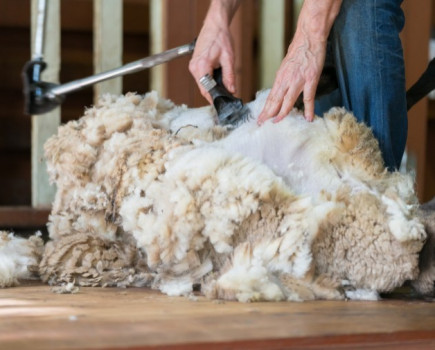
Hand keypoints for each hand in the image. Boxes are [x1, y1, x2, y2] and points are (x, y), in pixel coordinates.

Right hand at [189, 1, 239, 103]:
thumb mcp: (229, 58)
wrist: (215, 25)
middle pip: (203, 89)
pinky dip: (208, 82)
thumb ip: (230, 76)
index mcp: (202, 66)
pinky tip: (217, 81)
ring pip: (202, 85)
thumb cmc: (221, 38)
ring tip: (224, 90)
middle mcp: (194, 68)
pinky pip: (201, 79)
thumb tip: (232, 90)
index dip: (215, 99)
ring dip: (211, 88)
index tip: (224, 103)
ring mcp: (193, 66)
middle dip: (214, 95)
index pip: (206, 90)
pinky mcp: (194, 65)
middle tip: (227, 98)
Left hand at [257, 0, 341, 124]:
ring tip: (276, 122)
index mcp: (280, 78)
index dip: (265, 109)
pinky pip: (308, 98)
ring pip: (287, 101)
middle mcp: (286, 81)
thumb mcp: (286, 66)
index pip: (270, 97)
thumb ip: (283, 79)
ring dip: (281, 114)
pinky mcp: (310, 79)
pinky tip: (308, 118)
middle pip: (274, 101)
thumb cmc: (299, 50)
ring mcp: (298, 81)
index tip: (260, 118)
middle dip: (267, 114)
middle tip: (261, 123)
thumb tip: (280, 89)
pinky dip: (308, 109)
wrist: (309, 38)